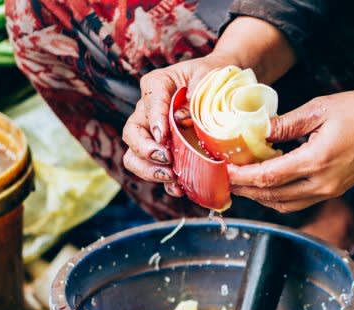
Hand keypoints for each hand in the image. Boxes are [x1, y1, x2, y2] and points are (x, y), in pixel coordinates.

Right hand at [121, 16, 296, 197]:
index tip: (163, 136)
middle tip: (166, 159)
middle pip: (132, 134)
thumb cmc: (213, 78)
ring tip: (171, 177)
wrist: (222, 87)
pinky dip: (163, 182)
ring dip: (149, 170)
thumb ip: (196, 93)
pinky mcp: (162, 151)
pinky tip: (178, 188)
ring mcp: (152, 133)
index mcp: (157, 86)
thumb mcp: (208, 77)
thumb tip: (182, 118)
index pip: (149, 103)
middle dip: (145, 150)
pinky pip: (153, 170)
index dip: (154, 121)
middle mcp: (147, 110)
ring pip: (134, 155)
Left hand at [228, 89, 353, 212]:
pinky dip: (278, 195)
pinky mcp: (335, 189)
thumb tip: (257, 131)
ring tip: (240, 181)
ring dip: (260, 196)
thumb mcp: (321, 108)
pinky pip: (299, 201)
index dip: (242, 177)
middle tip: (223, 178)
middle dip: (245, 190)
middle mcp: (323, 184)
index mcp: (317, 161)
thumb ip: (286, 123)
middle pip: (272, 197)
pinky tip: (268, 180)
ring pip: (285, 204)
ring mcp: (331, 190)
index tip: (222, 170)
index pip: (268, 177)